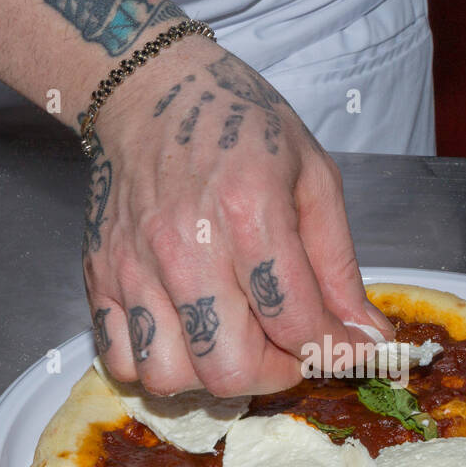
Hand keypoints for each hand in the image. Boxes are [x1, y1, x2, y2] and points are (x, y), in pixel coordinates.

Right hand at [83, 35, 392, 394]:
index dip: (334, 350)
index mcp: (250, 212)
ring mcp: (135, 265)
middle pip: (229, 368)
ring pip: (170, 377)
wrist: (150, 89)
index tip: (346, 348)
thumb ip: (340, 265)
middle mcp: (186, 245)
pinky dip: (156, 365)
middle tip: (288, 347)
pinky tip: (187, 334)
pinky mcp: (99, 276)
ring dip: (212, 375)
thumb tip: (366, 334)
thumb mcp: (314, 177)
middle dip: (274, 374)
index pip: (296, 322)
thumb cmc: (238, 125)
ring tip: (235, 340)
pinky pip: (120, 360)